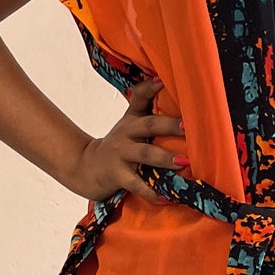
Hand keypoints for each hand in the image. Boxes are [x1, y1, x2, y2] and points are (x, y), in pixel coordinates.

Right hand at [66, 75, 187, 203]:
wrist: (86, 167)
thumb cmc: (118, 144)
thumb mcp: (128, 122)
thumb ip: (144, 103)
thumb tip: (162, 78)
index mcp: (131, 120)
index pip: (139, 98)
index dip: (149, 88)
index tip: (162, 80)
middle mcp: (126, 133)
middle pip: (148, 125)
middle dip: (168, 125)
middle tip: (188, 127)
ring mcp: (120, 154)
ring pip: (144, 154)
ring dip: (164, 158)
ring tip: (184, 162)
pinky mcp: (117, 175)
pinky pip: (136, 184)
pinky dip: (150, 191)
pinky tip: (165, 197)